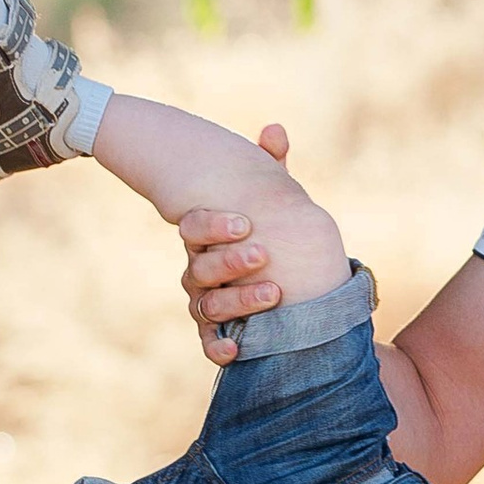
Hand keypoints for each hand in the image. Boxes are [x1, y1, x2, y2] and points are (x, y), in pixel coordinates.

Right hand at [179, 124, 291, 361]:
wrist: (287, 273)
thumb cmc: (269, 227)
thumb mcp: (272, 197)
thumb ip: (271, 167)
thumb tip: (274, 131)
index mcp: (208, 235)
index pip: (196, 228)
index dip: (215, 226)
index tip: (245, 222)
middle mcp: (200, 269)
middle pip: (201, 268)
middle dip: (230, 261)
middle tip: (263, 253)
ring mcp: (207, 301)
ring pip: (208, 305)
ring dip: (238, 301)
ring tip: (274, 295)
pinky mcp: (219, 331)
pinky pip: (210, 341)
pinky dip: (218, 348)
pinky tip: (235, 352)